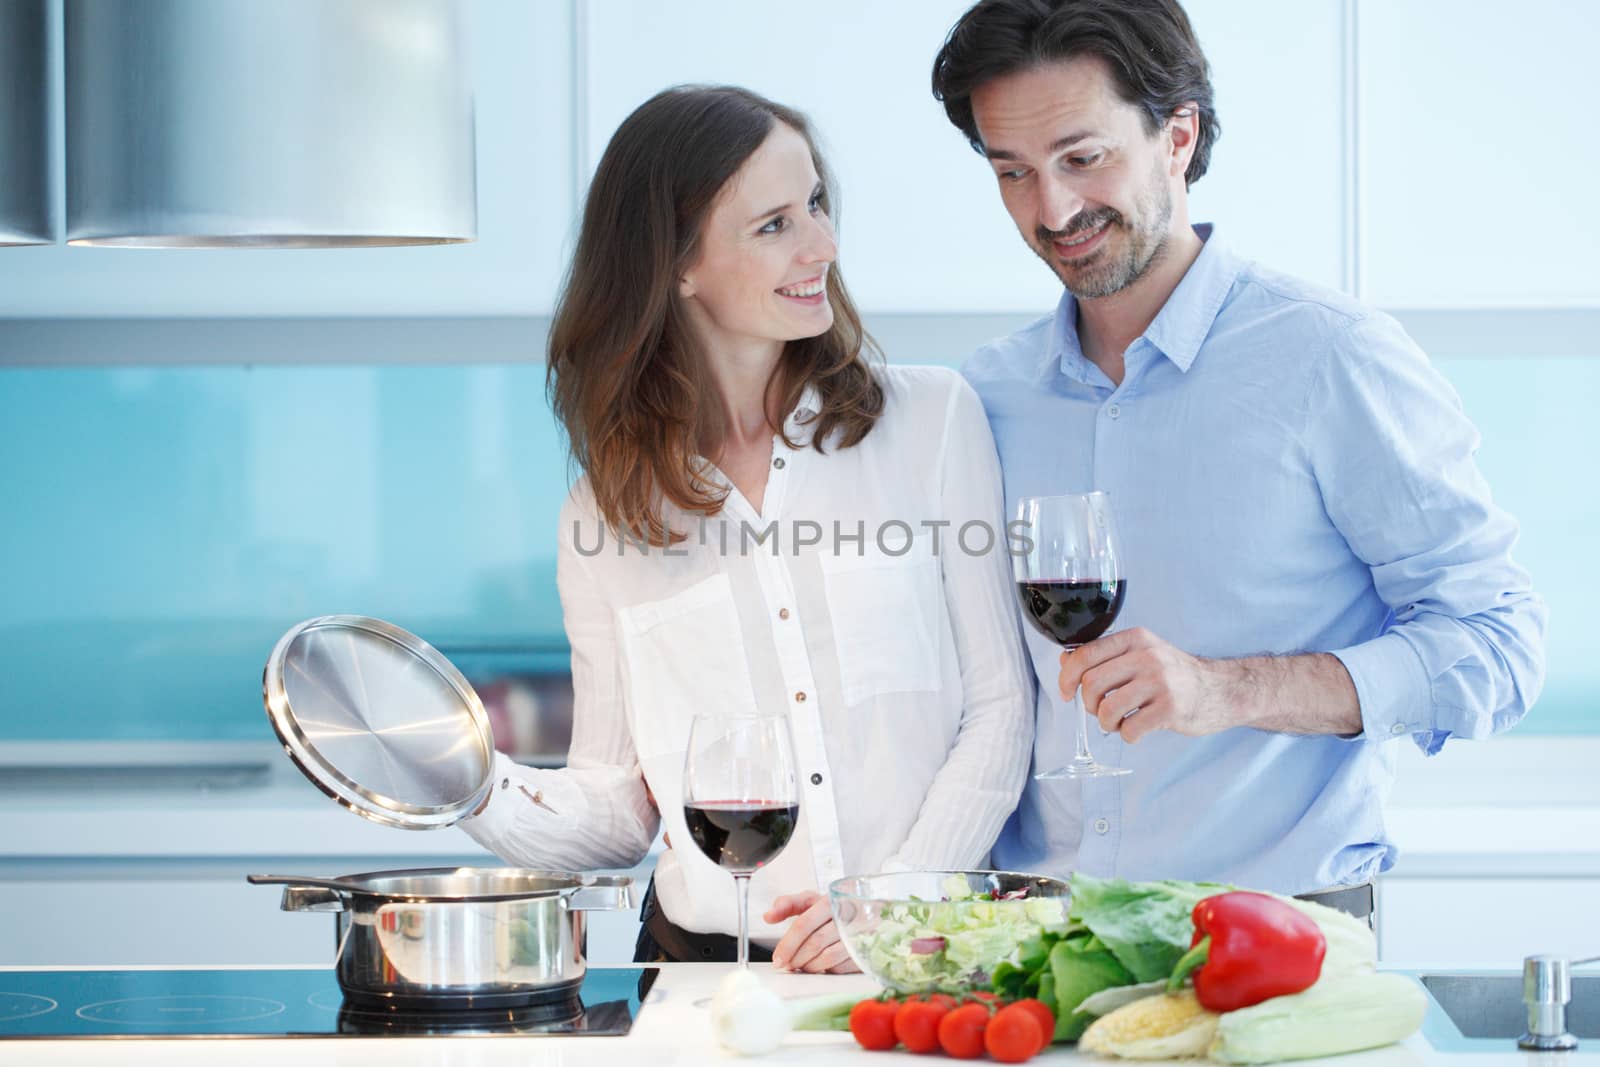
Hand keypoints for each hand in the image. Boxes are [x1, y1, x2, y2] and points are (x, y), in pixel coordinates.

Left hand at [763, 891, 859, 973]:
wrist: (863, 914)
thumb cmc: (831, 909)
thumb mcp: (810, 901)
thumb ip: (788, 904)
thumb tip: (768, 916)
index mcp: (830, 901)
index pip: (804, 924)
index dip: (788, 944)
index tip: (778, 958)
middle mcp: (846, 916)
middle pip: (815, 942)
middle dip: (796, 958)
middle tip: (787, 965)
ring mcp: (857, 934)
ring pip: (827, 957)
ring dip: (810, 966)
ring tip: (802, 965)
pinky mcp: (863, 951)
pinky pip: (840, 967)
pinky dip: (825, 970)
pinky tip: (819, 967)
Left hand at [1059, 627, 1237, 742]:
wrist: (1221, 689)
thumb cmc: (1175, 674)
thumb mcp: (1142, 653)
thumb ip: (1105, 655)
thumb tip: (1065, 661)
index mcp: (1135, 639)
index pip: (1084, 655)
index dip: (1066, 677)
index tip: (1065, 692)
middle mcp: (1147, 656)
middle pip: (1091, 683)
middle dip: (1088, 704)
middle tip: (1099, 710)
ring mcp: (1160, 683)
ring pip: (1107, 709)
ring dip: (1106, 723)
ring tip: (1118, 722)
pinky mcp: (1170, 709)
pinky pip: (1130, 729)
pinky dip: (1126, 735)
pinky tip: (1136, 729)